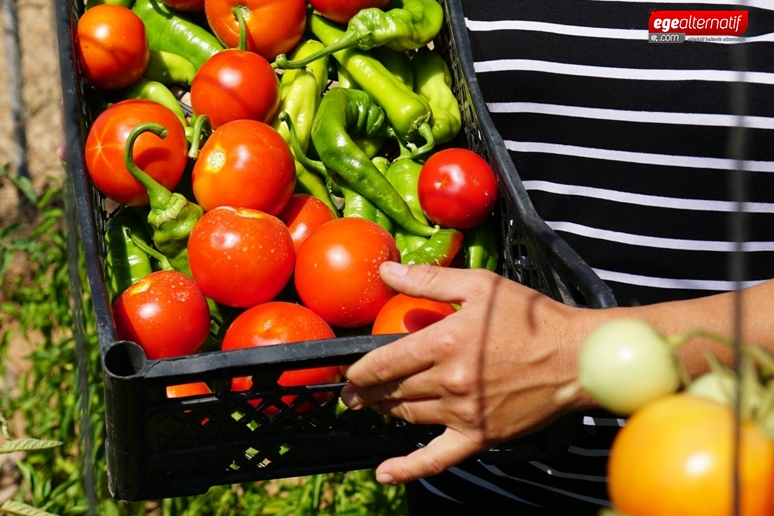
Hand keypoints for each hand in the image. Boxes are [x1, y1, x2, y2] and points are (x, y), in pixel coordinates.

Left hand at [340, 262, 600, 483]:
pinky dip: (408, 467)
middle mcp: (450, 380)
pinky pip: (436, 458)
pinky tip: (385, 472)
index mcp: (445, 342)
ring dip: (384, 411)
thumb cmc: (531, 317)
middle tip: (351, 394)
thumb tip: (387, 272)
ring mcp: (464, 412)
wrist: (578, 358)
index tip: (349, 371)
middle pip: (392, 389)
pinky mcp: (480, 436)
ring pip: (408, 415)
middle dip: (366, 392)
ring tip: (372, 407)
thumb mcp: (480, 285)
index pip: (385, 360)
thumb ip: (429, 280)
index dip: (360, 369)